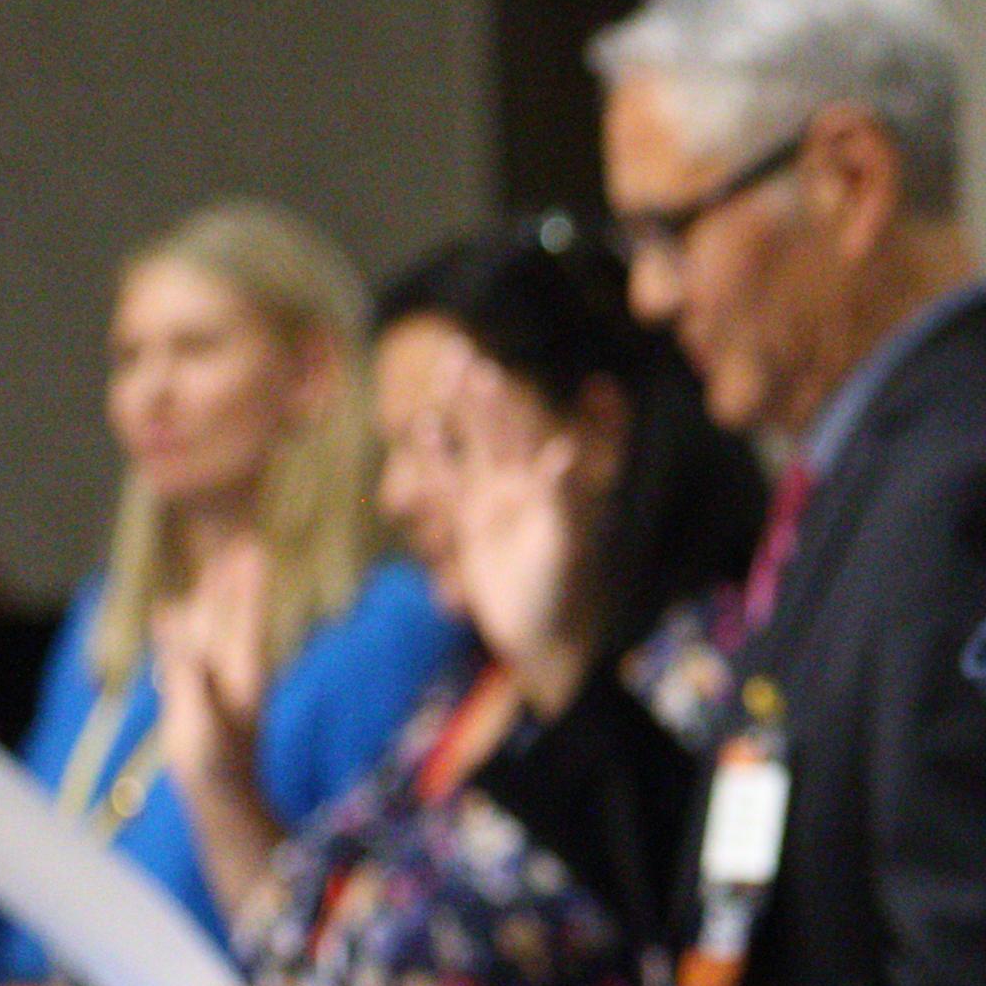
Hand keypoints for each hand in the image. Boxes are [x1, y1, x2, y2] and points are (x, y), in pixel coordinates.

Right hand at [151, 536, 277, 796]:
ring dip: (208, 598)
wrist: (220, 799)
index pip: (243, 615)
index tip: (254, 546)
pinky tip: (169, 614)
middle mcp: (232, 672)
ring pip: (208, 631)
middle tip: (242, 540)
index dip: (245, 581)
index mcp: (242, 671)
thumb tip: (182, 638)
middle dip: (232, 579)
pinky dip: (178, 629)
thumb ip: (190, 676)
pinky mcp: (194, 698)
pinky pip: (184, 653)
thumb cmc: (215, 764)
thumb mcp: (200, 718)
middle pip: (229, 614)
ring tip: (213, 568)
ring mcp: (214, 684)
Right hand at [447, 385, 602, 706]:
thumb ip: (561, 497)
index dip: (514, 404)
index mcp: (549, 488)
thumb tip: (562, 450)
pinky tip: (422, 427)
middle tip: (461, 350)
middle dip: (482, 393)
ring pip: (472, 448)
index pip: (529, 434)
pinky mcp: (470, 524)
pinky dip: (434, 459)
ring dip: (459, 414)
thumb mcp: (562, 544)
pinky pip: (448, 485)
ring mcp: (494, 502)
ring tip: (446, 374)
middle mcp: (522, 487)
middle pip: (498, 430)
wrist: (537, 635)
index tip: (495, 368)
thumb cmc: (558, 591)